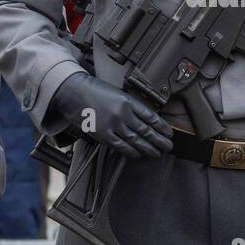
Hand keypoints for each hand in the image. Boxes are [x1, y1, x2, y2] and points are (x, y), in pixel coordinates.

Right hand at [50, 72, 171, 158]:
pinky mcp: (103, 134)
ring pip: (136, 140)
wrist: (74, 92)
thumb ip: (131, 106)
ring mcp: (113, 125)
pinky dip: (131, 151)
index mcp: (128, 101)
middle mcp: (122, 113)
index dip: (162, 127)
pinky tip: (138, 154)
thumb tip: (147, 120)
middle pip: (146, 130)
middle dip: (159, 140)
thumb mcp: (118, 93)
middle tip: (169, 147)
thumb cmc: (95, 91)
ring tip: (157, 153)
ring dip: (148, 148)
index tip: (169, 133)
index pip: (151, 116)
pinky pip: (121, 146)